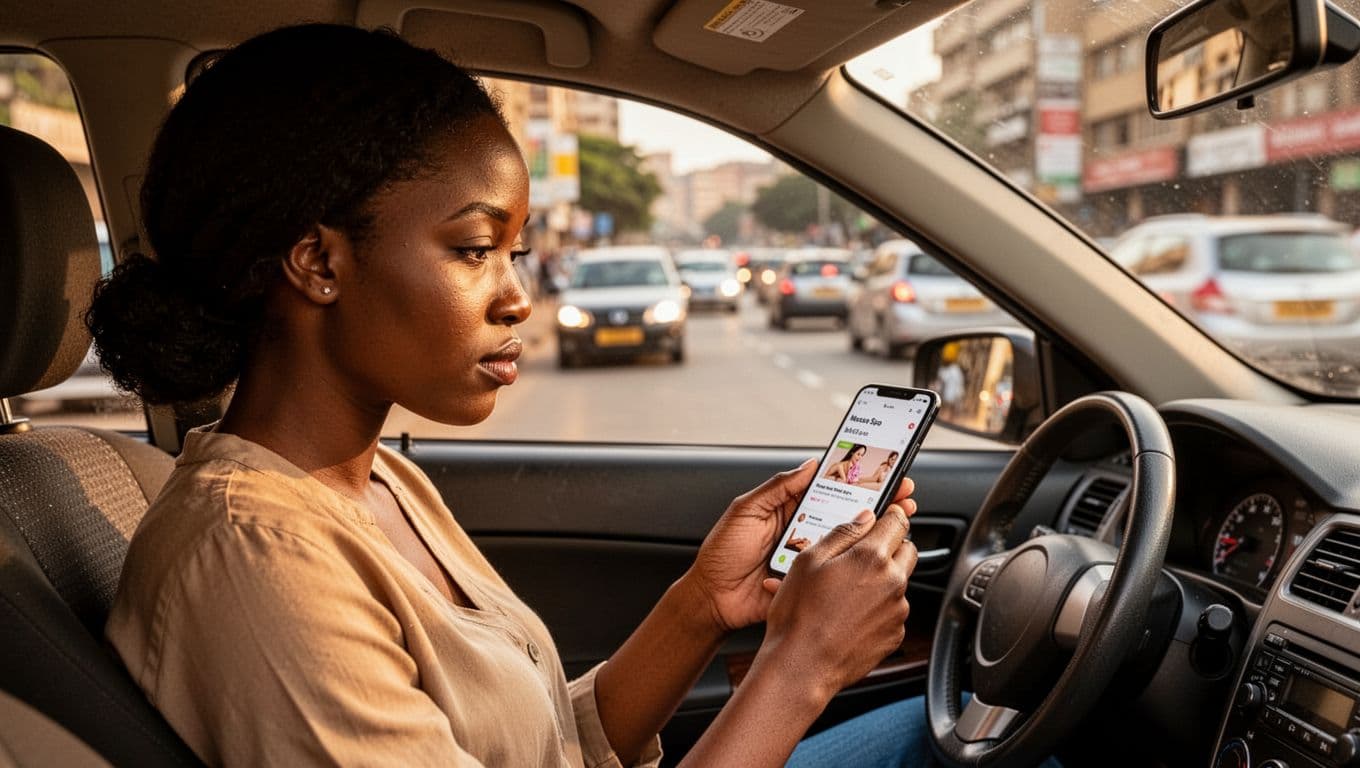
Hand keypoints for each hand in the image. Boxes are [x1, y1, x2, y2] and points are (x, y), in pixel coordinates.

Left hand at [683, 460, 914, 634]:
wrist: (712, 598)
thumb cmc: (721, 553)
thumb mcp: (745, 510)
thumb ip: (778, 488)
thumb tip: (810, 464)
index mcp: (791, 509)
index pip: (829, 490)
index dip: (856, 481)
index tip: (883, 472)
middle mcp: (805, 531)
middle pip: (846, 515)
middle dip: (877, 505)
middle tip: (903, 495)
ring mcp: (811, 557)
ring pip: (847, 544)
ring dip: (872, 535)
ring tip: (897, 521)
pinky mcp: (811, 582)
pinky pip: (835, 572)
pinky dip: (854, 566)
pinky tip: (873, 557)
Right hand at [757, 504, 917, 701]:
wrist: (802, 666)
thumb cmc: (798, 615)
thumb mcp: (808, 561)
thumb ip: (842, 533)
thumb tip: (864, 517)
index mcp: (871, 557)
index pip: (898, 521)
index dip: (892, 514)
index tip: (886, 514)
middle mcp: (892, 582)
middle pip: (908, 550)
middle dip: (891, 546)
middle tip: (862, 553)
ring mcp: (897, 611)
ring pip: (900, 582)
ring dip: (883, 579)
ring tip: (847, 592)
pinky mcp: (895, 635)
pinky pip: (893, 610)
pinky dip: (879, 607)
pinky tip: (851, 614)